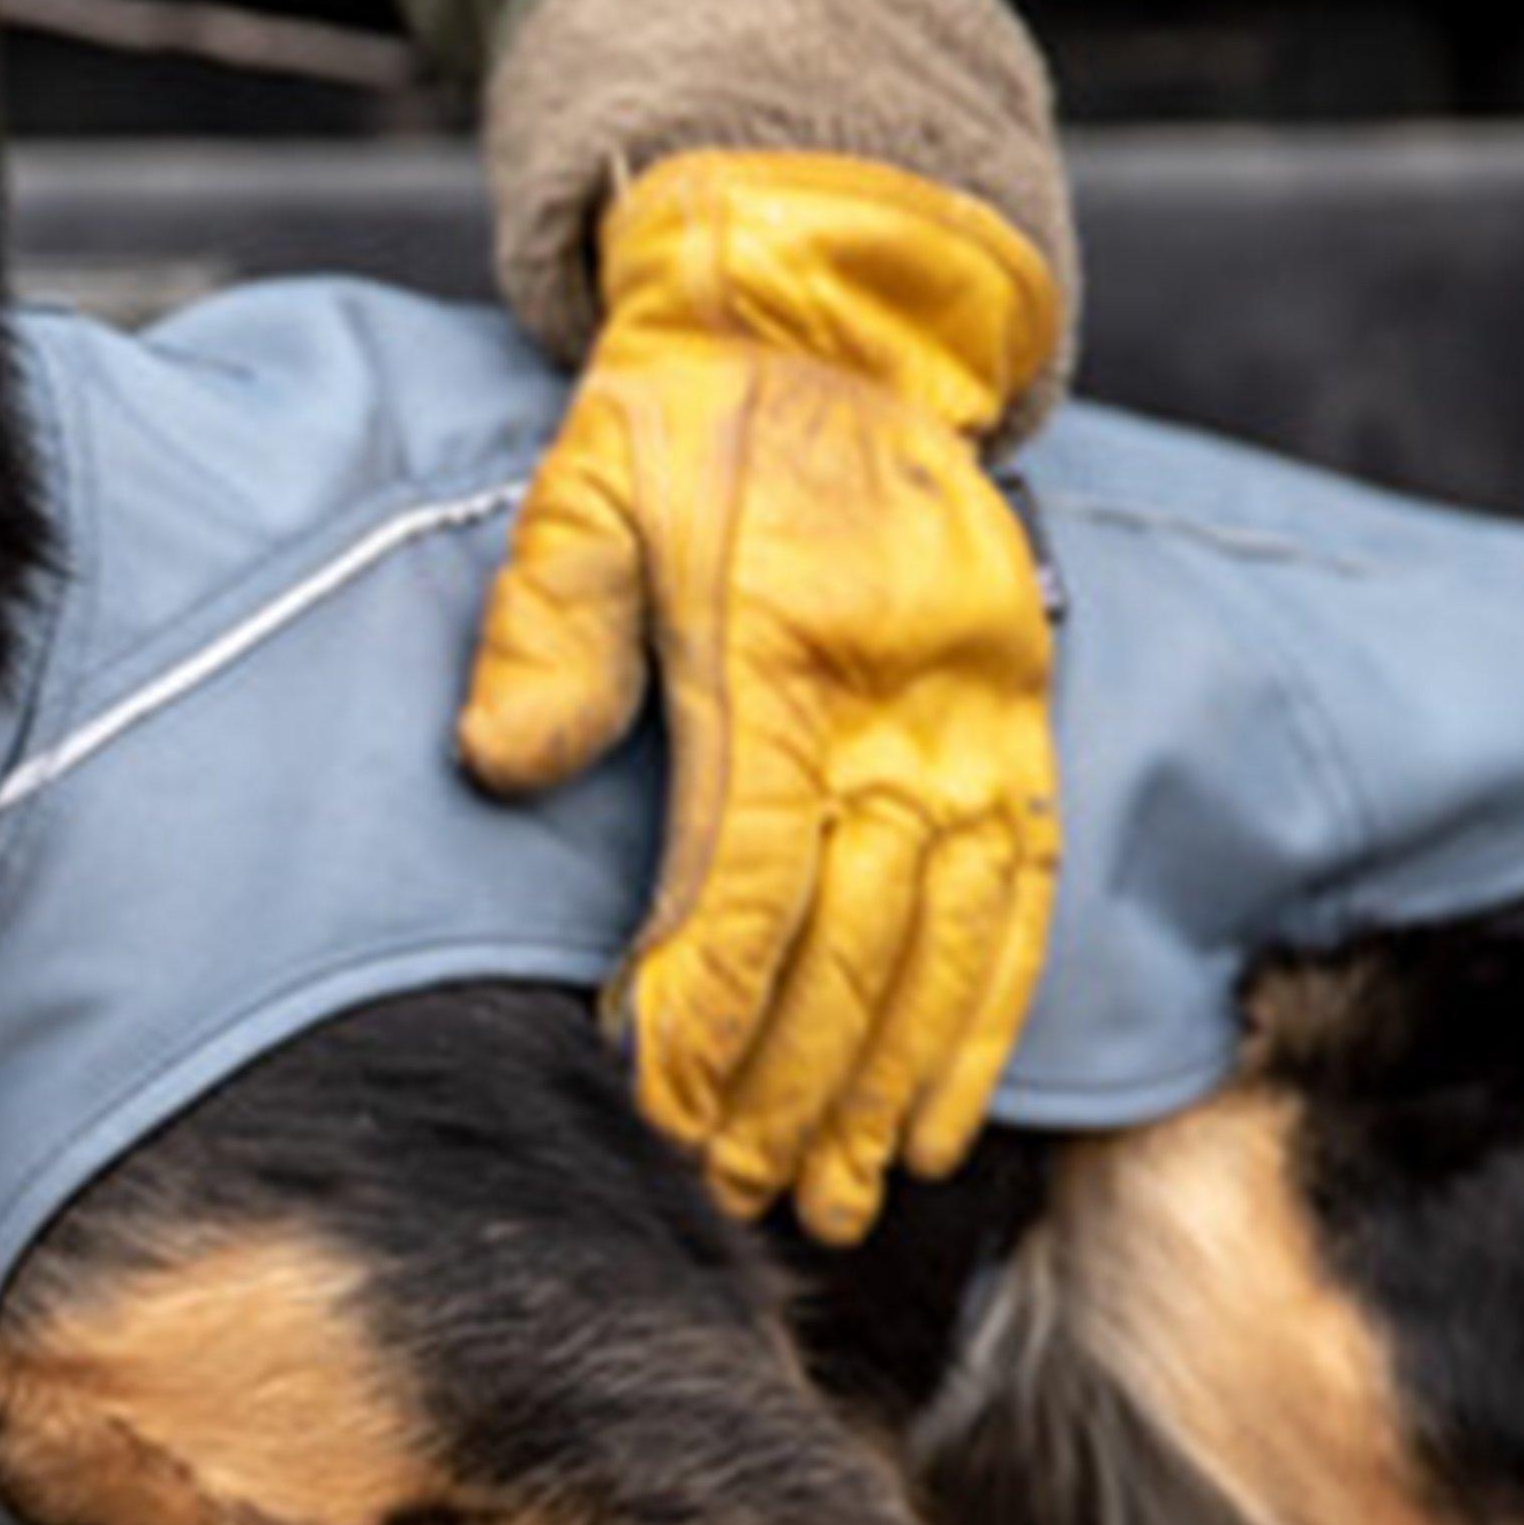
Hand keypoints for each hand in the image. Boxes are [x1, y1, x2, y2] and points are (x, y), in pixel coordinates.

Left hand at [458, 150, 1065, 1242]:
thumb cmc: (683, 424)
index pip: (747, 866)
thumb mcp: (584, 488)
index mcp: (785, 649)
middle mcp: (905, 698)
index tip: (664, 1106)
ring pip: (947, 938)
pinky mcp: (1020, 721)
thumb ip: (546, 627)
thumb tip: (500, 765)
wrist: (838, 325)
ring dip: (892, 1084)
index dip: (707, 998)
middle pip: (853, 932)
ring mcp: (979, 715)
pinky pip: (1023, 895)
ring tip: (846, 1199)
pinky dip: (991, 1018)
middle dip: (797, 1081)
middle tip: (748, 1198)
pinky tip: (953, 1118)